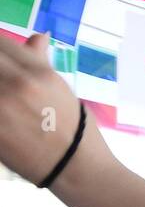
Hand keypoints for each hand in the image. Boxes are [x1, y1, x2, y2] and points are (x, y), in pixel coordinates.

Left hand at [0, 32, 106, 184]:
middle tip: (3, 84)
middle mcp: (17, 84)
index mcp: (37, 72)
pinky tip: (3, 116)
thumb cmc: (75, 129)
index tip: (2, 62)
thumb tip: (39, 37)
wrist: (76, 169)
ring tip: (6, 102)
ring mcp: (2, 107)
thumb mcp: (62, 89)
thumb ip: (40, 60)